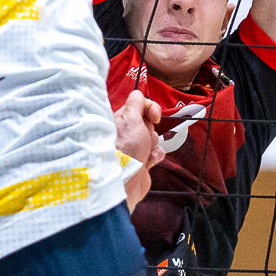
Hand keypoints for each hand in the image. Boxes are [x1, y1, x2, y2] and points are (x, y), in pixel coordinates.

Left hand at [114, 91, 164, 209]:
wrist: (125, 181)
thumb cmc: (125, 150)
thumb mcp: (131, 120)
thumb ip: (136, 104)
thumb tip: (138, 93)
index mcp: (120, 119)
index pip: (139, 104)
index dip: (150, 108)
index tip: (155, 117)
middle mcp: (125, 131)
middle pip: (149, 121)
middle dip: (152, 129)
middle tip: (144, 137)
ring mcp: (133, 146)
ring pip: (154, 137)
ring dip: (154, 144)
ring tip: (144, 152)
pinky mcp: (140, 159)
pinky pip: (156, 152)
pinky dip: (155, 156)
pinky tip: (148, 161)